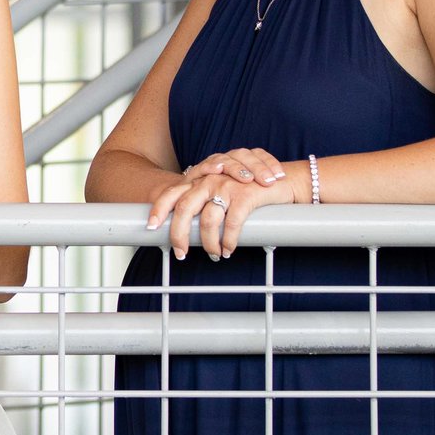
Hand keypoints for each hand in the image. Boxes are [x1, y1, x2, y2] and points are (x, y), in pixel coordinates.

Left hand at [145, 156, 292, 261]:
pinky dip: (229, 242)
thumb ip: (206, 200)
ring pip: (208, 222)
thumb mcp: (224, 188)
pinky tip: (229, 249)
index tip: (150, 228)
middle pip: (184, 209)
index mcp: (201, 179)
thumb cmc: (251, 188)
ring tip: (214, 254)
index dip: (159, 210)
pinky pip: (231, 225)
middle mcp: (210, 180)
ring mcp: (227, 186)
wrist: (283, 180)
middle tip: (181, 253)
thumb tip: (190, 228)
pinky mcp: (245, 195)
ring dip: (209, 244)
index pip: (172, 193)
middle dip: (179, 235)